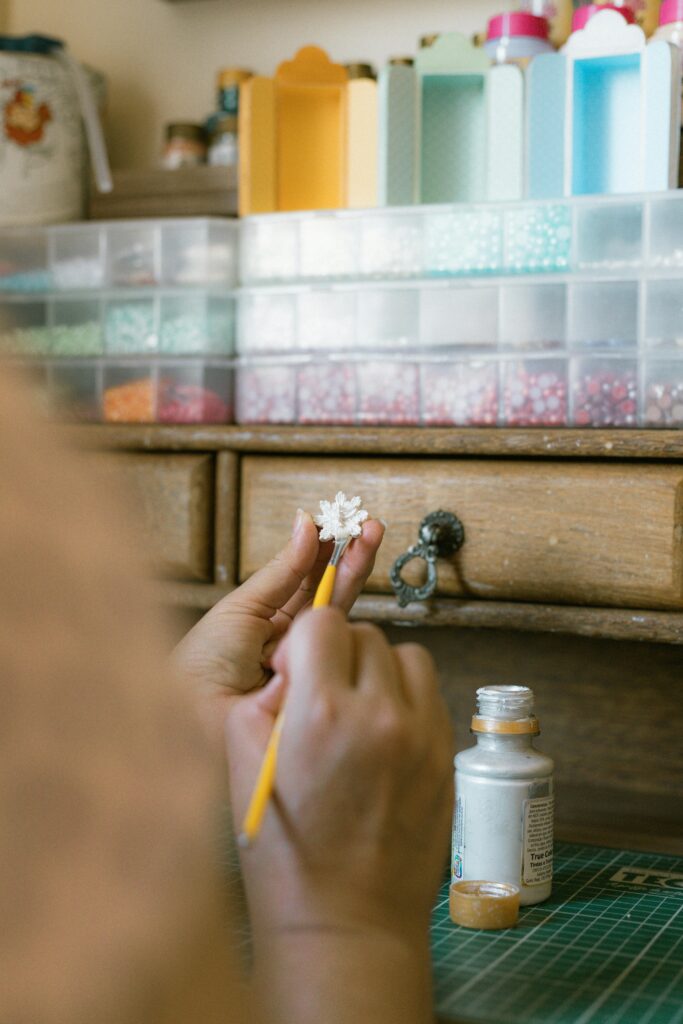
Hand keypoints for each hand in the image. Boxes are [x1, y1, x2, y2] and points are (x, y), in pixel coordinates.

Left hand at [173, 510, 383, 738]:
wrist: (191, 712)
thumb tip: (306, 526)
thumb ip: (282, 570)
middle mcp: (296, 636)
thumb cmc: (203, 663)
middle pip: (330, 589)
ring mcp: (310, 656)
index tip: (338, 522)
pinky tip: (353, 568)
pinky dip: (350, 600)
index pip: (307, 577)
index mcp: (273, 617)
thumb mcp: (243, 606)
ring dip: (356, 568)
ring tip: (368, 535)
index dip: (324, 549)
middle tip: (366, 525)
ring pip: (341, 608)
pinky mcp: (323, 676)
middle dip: (350, 555)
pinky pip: (341, 639)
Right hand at [227, 607, 453, 944]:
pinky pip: (430, 694)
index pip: (323, 622)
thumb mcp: (240, 766)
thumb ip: (262, 698)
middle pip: (366, 634)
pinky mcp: (446, 756)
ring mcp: (423, 735)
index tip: (293, 671)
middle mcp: (381, 714)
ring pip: (406, 656)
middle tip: (322, 694)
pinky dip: (406, 698)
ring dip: (379, 669)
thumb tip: (291, 666)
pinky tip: (383, 734)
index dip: (302, 641)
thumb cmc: (283, 854)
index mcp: (322, 712)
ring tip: (359, 709)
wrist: (345, 923)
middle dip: (338, 653)